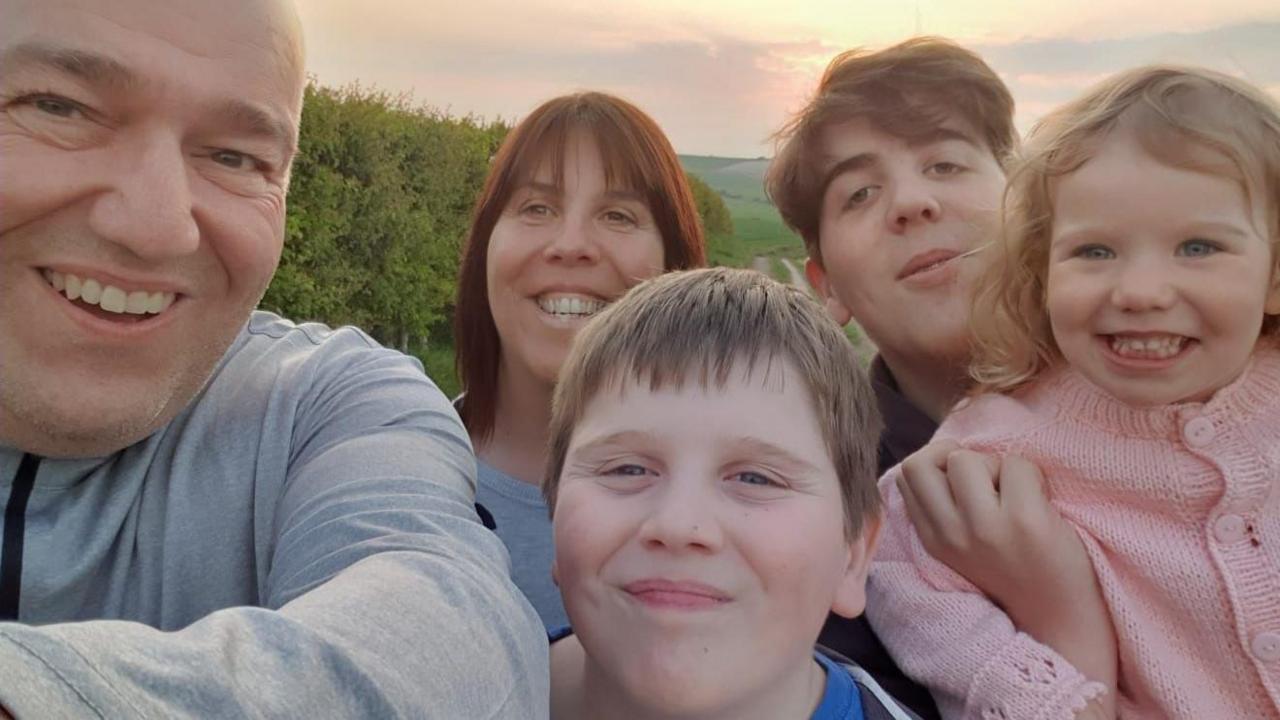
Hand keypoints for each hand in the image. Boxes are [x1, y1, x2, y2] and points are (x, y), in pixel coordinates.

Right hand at [896, 440, 1093, 621]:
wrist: (1058, 619)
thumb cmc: (1015, 572)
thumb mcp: (962, 548)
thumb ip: (945, 509)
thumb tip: (947, 456)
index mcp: (933, 539)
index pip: (907, 476)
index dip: (937, 466)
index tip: (965, 484)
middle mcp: (951, 534)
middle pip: (921, 462)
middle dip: (954, 456)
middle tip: (985, 479)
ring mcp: (985, 528)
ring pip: (966, 458)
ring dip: (995, 465)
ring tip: (1015, 492)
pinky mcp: (1025, 522)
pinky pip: (1016, 464)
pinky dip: (1032, 475)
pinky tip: (1041, 503)